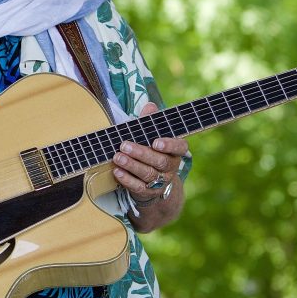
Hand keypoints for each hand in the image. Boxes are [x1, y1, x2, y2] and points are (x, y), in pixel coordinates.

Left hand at [112, 102, 188, 231]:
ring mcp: (160, 181)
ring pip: (149, 174)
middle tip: (124, 145)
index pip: (180, 147)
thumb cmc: (150, 151)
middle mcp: (170, 167)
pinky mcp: (147, 192)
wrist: (153, 184)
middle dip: (141, 153)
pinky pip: (138, 187)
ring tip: (117, 157)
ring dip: (132, 165)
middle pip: (160, 161)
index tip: (156, 142)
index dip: (169, 145)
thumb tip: (150, 105)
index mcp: (175, 151)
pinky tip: (116, 171)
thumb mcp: (151, 136)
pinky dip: (127, 179)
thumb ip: (150, 122)